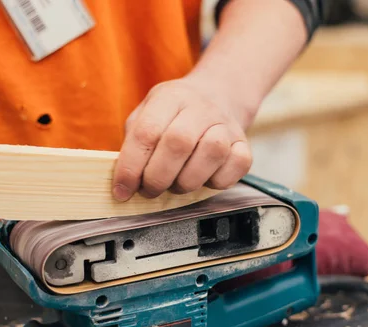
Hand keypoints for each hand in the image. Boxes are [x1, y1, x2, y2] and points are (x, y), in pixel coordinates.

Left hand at [112, 78, 253, 200]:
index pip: (146, 132)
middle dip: (158, 177)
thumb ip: (133, 145)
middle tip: (149, 190)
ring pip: (211, 153)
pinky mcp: (245, 143)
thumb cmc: (173, 116)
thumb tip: (123, 182)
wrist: (219, 96)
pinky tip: (203, 178)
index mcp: (169, 97)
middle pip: (178, 143)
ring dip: (187, 181)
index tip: (122, 190)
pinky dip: (217, 181)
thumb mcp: (146, 115)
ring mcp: (226, 124)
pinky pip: (237, 166)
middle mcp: (201, 107)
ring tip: (175, 185)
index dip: (130, 167)